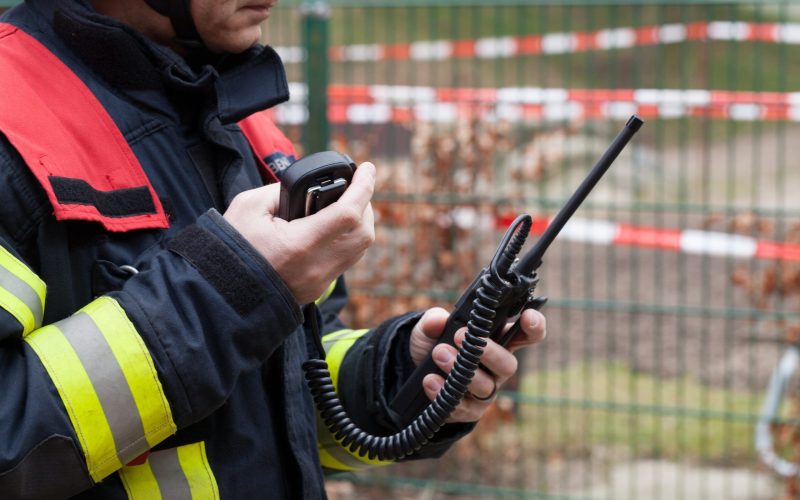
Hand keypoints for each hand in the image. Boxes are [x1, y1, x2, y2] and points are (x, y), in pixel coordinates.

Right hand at [223, 162, 375, 303]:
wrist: (222, 293)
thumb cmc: (231, 249)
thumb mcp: (248, 208)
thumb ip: (280, 192)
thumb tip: (304, 188)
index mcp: (300, 244)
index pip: (349, 212)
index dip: (364, 187)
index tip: (368, 168)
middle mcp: (316, 265)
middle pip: (363, 232)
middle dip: (365, 204)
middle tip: (356, 186)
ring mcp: (319, 280)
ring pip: (360, 248)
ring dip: (360, 223)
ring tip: (348, 203)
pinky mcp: (317, 287)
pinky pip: (347, 260)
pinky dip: (349, 239)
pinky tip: (337, 226)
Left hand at [409, 306, 545, 422]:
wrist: (413, 372)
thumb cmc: (433, 344)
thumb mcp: (429, 328)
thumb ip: (434, 320)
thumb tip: (438, 321)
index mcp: (497, 340)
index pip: (525, 334)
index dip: (534, 326)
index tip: (528, 316)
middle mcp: (497, 367)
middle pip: (509, 364)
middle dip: (488, 352)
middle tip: (459, 336)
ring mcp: (486, 390)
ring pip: (486, 387)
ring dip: (461, 370)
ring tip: (439, 354)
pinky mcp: (470, 410)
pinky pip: (465, 408)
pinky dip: (445, 393)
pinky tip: (430, 380)